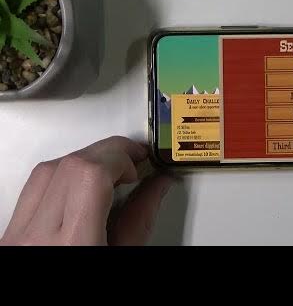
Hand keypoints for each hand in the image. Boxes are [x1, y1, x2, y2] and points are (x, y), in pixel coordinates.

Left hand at [0, 136, 173, 245]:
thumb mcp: (124, 259)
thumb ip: (140, 219)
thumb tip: (158, 186)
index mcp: (72, 246)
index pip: (89, 175)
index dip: (120, 157)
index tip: (140, 161)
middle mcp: (35, 239)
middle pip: (70, 165)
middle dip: (109, 154)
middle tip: (133, 164)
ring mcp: (16, 236)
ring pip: (48, 170)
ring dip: (86, 162)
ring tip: (111, 174)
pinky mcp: (10, 235)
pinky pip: (35, 188)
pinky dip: (64, 176)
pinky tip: (84, 186)